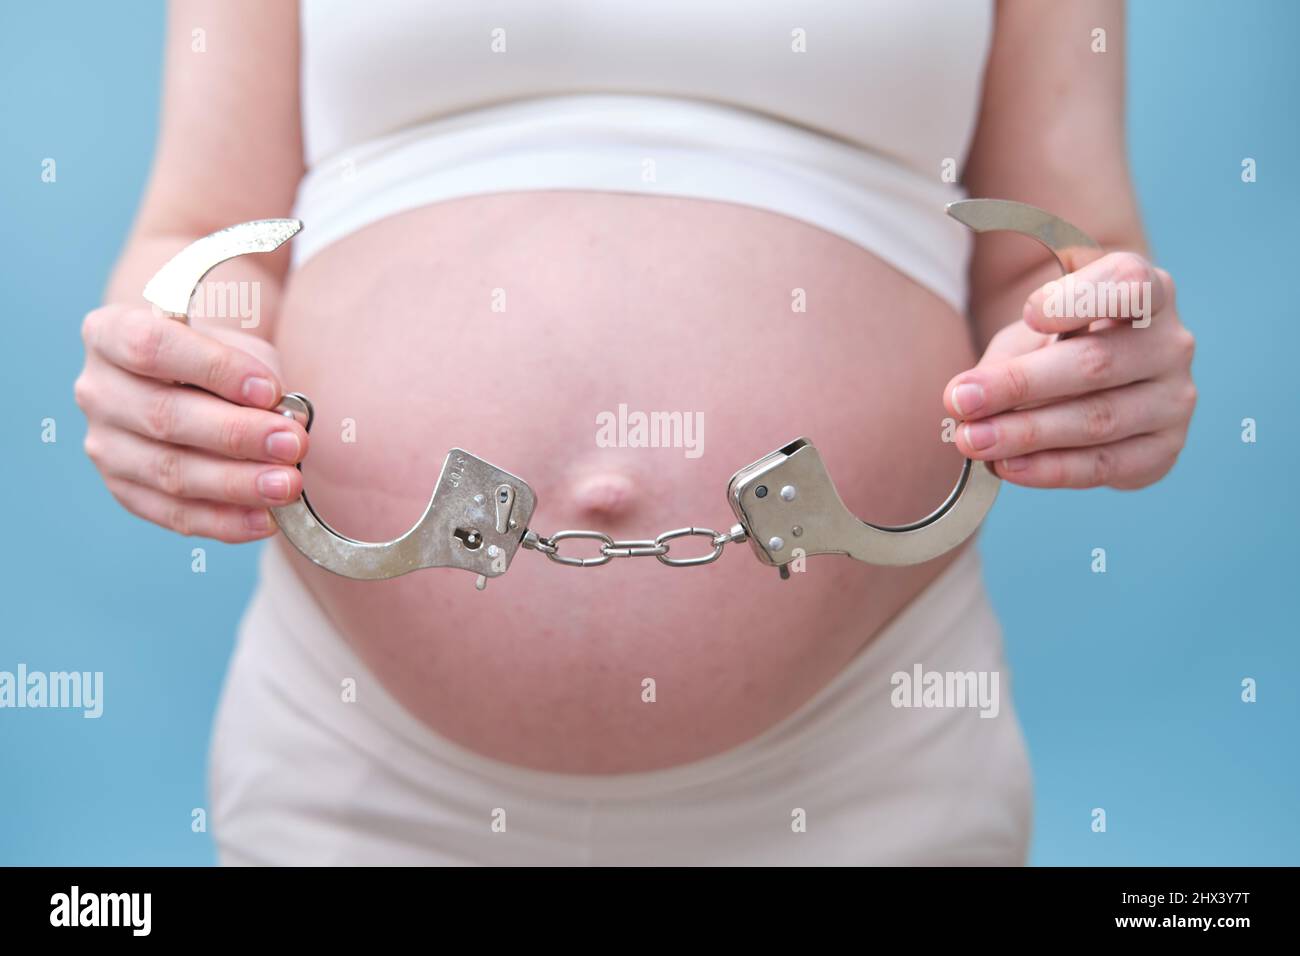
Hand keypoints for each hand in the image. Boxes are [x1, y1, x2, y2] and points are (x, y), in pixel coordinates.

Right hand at [75, 304, 307, 541]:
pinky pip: (173, 513)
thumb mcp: (233, 344)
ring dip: (235, 483)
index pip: (153, 347)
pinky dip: (224, 521)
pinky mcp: (124, 489)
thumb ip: (254, 373)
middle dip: (237, 434)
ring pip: (169, 471)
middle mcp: (98, 390)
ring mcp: (104, 445)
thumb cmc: (213, 357)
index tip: (270, 390)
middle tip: (293, 444)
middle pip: (163, 416)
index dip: (215, 369)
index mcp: (111, 334)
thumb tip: (285, 420)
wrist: (183, 383)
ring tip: (287, 485)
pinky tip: (265, 519)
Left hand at [944, 252, 1195, 488]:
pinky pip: (1104, 465)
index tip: (1029, 312)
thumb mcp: (1033, 331)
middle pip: (1096, 364)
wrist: (1102, 385)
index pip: (1129, 284)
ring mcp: (1173, 400)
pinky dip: (1051, 469)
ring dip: (1026, 434)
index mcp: (1149, 291)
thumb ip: (1006, 356)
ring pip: (1097, 420)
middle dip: (1020, 384)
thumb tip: (966, 398)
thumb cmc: (1063, 342)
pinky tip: (1008, 467)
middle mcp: (1170, 344)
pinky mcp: (1162, 450)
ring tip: (973, 440)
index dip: (1081, 298)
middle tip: (961, 401)